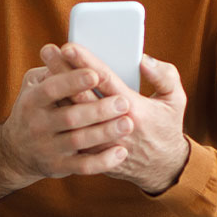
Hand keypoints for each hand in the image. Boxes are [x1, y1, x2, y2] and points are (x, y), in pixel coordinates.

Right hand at [0, 47, 137, 181]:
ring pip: (78, 141)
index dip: (72, 81)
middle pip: (70, 117)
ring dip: (104, 133)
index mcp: (32, 100)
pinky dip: (102, 161)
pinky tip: (120, 153)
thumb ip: (52, 71)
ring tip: (127, 124)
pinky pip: (83, 166)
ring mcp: (48, 148)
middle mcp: (38, 124)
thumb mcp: (33, 86)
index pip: (52, 89)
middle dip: (97, 110)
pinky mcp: (59, 167)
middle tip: (124, 102)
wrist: (16, 151)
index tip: (95, 73)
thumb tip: (71, 53)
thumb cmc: (34, 108)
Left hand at [37, 42, 189, 193]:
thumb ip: (164, 76)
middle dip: (63, 70)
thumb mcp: (175, 100)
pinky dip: (60, 114)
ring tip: (42, 70)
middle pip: (81, 94)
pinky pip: (71, 132)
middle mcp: (114, 125)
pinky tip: (49, 99)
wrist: (162, 169)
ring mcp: (101, 141)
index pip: (105, 80)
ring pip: (72, 114)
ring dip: (56, 91)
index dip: (85, 62)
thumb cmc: (167, 128)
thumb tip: (143, 60)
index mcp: (134, 109)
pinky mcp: (93, 153)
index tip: (69, 47)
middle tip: (48, 51)